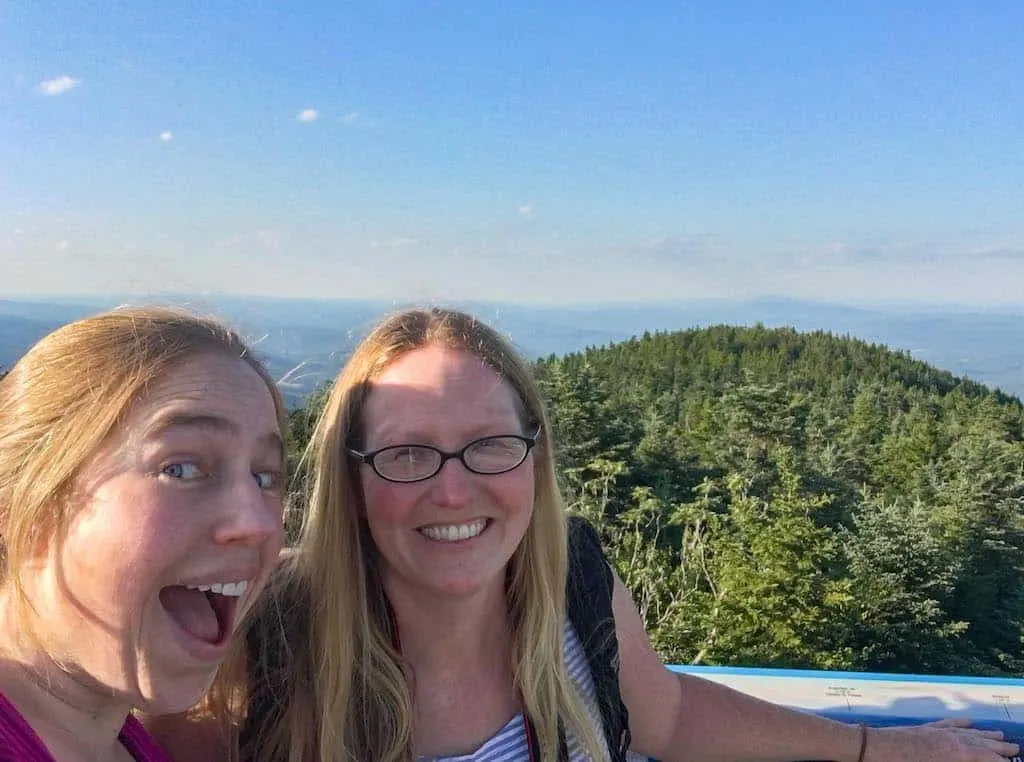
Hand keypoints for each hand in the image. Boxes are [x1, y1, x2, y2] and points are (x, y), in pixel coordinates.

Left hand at [866, 718, 1019, 760]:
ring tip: (1001, 735)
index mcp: (954, 753)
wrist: (870, 748)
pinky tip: (969, 721)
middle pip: (980, 743)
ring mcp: (935, 732)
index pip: (985, 757)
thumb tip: (974, 761)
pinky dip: (960, 723)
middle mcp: (948, 739)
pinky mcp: (923, 728)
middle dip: (998, 747)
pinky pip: (946, 724)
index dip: (999, 761)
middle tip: (1016, 749)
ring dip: (984, 734)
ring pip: (966, 732)